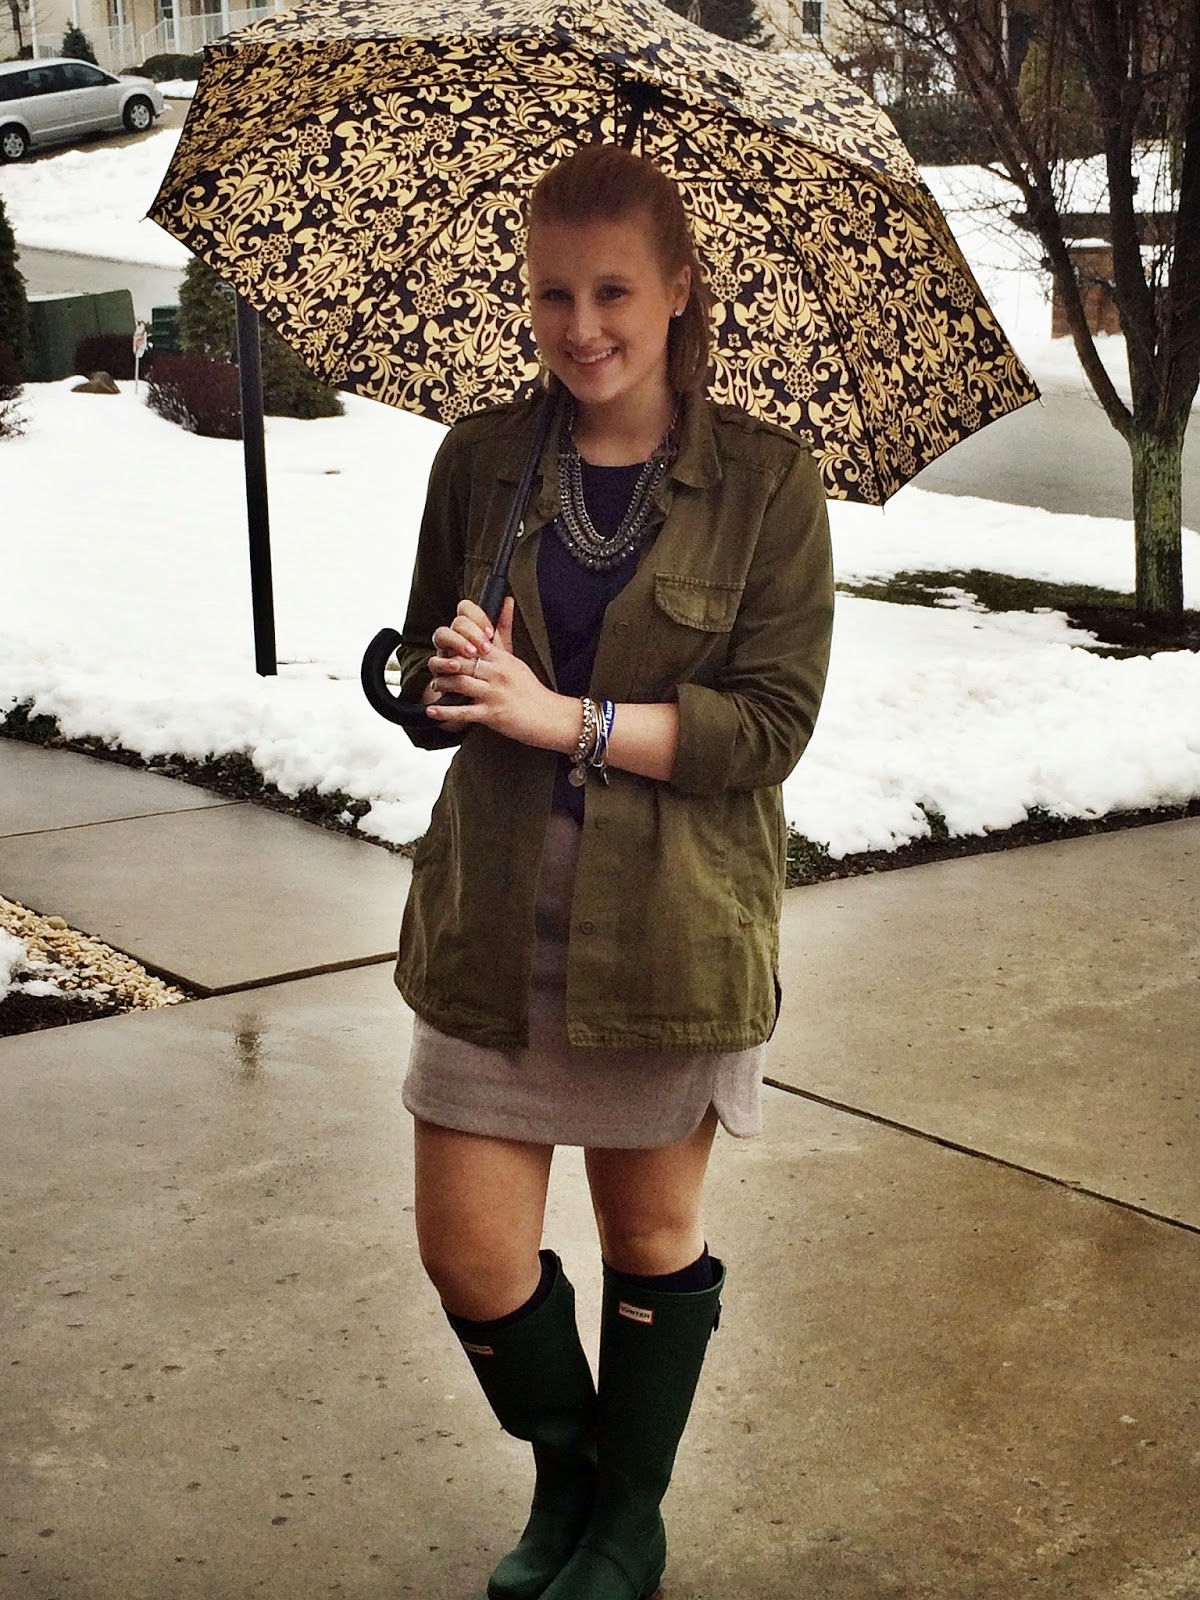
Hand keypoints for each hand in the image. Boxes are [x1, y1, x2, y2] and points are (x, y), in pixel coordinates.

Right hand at [425, 596, 493, 704]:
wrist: (482, 699)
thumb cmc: (490, 672)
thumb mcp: (500, 650)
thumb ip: (502, 625)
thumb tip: (508, 599)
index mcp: (468, 630)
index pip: (465, 610)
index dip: (477, 618)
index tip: (490, 632)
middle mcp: (453, 639)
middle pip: (454, 623)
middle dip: (468, 634)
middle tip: (482, 648)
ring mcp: (444, 654)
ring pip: (440, 637)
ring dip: (456, 644)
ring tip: (467, 656)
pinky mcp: (439, 674)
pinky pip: (434, 666)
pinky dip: (442, 668)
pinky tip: (452, 672)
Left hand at [427, 598, 578, 752]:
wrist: (548, 716)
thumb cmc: (530, 689)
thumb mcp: (516, 658)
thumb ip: (504, 632)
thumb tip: (506, 599)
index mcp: (502, 658)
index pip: (474, 642)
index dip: (457, 643)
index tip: (448, 647)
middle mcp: (498, 673)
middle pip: (462, 661)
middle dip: (445, 664)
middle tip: (437, 668)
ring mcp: (495, 694)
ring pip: (460, 682)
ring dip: (443, 684)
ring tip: (436, 686)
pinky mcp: (492, 714)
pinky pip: (463, 711)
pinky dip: (445, 712)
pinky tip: (431, 711)